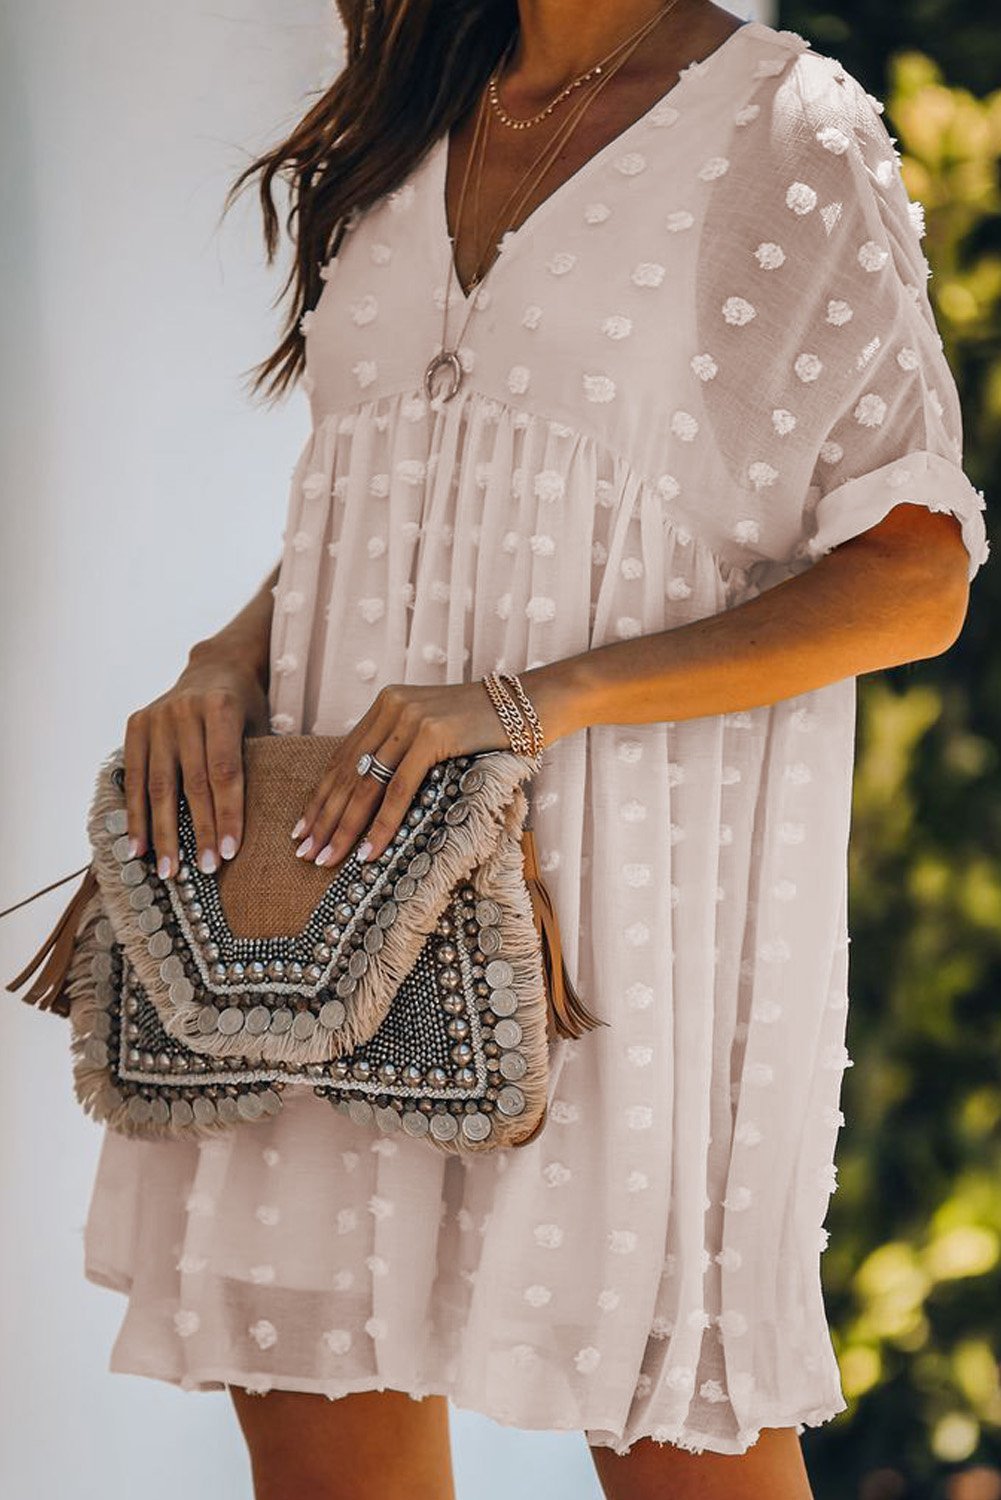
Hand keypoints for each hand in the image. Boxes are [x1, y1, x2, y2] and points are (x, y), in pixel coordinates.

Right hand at [123, 648, 268, 879]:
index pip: (225, 772)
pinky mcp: (136, 724)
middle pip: (192, 783)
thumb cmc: (246, 706)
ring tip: (169, 871)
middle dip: (200, 831)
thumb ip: (254, 765)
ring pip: (159, 786)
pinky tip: (139, 847)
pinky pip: (135, 778)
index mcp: (221, 707)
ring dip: (163, 833)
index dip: (228, 814)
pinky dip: (136, 815)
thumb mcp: (259, 726)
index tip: (232, 852)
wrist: (214, 666)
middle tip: (207, 869)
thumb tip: (263, 829)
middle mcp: (184, 710)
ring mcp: (157, 717)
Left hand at [292, 669, 577, 869]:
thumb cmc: (487, 727)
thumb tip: (370, 796)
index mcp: (386, 704)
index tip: (303, 829)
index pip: (342, 758)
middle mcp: (392, 707)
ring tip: (326, 859)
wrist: (532, 704)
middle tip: (305, 853)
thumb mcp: (434, 732)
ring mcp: (411, 719)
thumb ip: (402, 750)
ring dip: (344, 828)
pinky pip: (399, 790)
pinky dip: (382, 825)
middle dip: (323, 818)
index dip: (320, 797)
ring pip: (366, 784)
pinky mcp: (433, 735)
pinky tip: (368, 852)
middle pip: (347, 773)